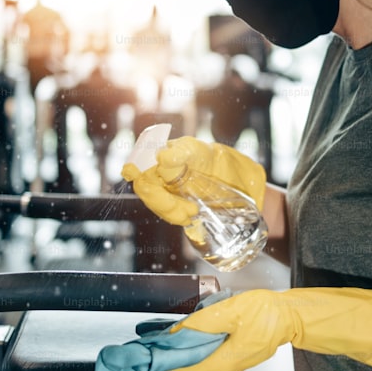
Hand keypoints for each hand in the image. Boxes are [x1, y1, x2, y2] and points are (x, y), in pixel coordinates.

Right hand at [122, 136, 266, 226]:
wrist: (238, 184)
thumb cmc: (218, 160)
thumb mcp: (200, 153)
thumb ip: (181, 155)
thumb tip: (161, 157)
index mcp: (164, 154)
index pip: (141, 161)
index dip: (134, 168)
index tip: (133, 172)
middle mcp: (160, 170)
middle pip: (146, 187)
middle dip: (161, 201)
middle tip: (184, 210)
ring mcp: (166, 187)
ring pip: (155, 202)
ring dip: (170, 211)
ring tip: (192, 213)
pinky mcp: (174, 203)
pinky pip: (166, 211)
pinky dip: (175, 216)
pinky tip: (189, 216)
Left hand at [131, 287, 371, 370]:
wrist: (291, 316)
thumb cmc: (266, 313)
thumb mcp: (230, 312)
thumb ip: (200, 324)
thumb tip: (174, 335)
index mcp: (219, 361)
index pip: (177, 370)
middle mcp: (220, 368)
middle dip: (153, 370)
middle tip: (129, 366)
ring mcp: (225, 363)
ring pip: (188, 367)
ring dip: (165, 363)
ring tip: (143, 357)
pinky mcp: (228, 355)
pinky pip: (198, 360)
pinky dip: (180, 356)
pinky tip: (170, 348)